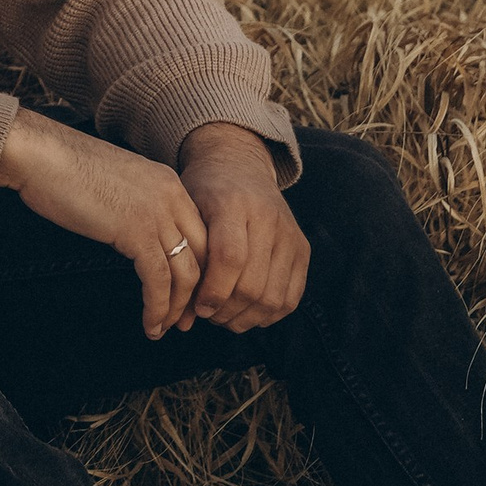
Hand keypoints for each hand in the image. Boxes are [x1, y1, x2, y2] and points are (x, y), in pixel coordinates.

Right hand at [0, 111, 208, 340]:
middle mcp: (171, 196)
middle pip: (202, 255)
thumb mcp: (116, 184)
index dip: (201, 269)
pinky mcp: (136, 231)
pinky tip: (149, 323)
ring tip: (163, 328)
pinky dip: (157, 308)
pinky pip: (158, 280)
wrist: (40, 155)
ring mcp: (156, 213)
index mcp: (168, 183)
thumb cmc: (64, 168)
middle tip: (184, 321)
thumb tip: (135, 237)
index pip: (201, 234)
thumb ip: (135, 206)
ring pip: (185, 273)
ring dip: (177, 308)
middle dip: (196, 294)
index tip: (189, 295)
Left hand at [175, 125, 308, 332]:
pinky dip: (269, 315)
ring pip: (273, 298)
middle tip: (209, 315)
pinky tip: (247, 312)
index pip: (230, 258)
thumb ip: (187, 258)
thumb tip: (182, 319)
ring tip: (225, 316)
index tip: (199, 307)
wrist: (239, 165)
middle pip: (253, 284)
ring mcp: (290, 234)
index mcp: (233, 203)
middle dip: (227, 311)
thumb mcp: (187, 212)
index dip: (214, 292)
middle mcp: (268, 217)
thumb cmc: (205, 193)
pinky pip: (292, 298)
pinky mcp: (304, 249)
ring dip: (247, 318)